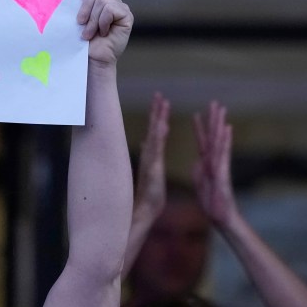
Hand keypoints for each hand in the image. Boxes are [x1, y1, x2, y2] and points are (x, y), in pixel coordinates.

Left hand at [76, 0, 133, 66]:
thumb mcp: (75, 16)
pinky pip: (110, 9)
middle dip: (86, 6)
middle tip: (79, 22)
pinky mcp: (126, 16)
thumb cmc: (79, 39)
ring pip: (102, 0)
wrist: (90, 60)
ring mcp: (120, 7)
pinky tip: (102, 33)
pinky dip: (101, 22)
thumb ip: (76, 0)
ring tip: (88, 33)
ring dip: (91, 19)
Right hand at [134, 92, 170, 218]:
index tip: (160, 101)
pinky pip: (157, 148)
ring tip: (161, 102)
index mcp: (151, 156)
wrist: (144, 212)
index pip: (154, 132)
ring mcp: (150, 160)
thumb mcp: (150, 172)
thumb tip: (144, 143)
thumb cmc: (148, 196)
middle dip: (156, 111)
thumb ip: (147, 156)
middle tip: (159, 94)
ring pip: (154, 135)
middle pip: (153, 129)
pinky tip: (162, 124)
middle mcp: (149, 155)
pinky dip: (159, 136)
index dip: (157, 116)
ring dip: (157, 118)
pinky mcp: (153, 167)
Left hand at [192, 100, 237, 226]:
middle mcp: (214, 162)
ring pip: (219, 142)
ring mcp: (220, 166)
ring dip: (220, 125)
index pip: (203, 143)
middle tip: (215, 102)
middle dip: (213, 120)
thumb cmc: (212, 202)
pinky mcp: (222, 173)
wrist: (221, 217)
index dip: (200, 129)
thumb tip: (198, 161)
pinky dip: (224, 142)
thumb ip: (200, 170)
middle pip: (213, 137)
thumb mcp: (201, 183)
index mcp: (206, 164)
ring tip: (221, 110)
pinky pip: (222, 155)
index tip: (197, 114)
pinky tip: (227, 130)